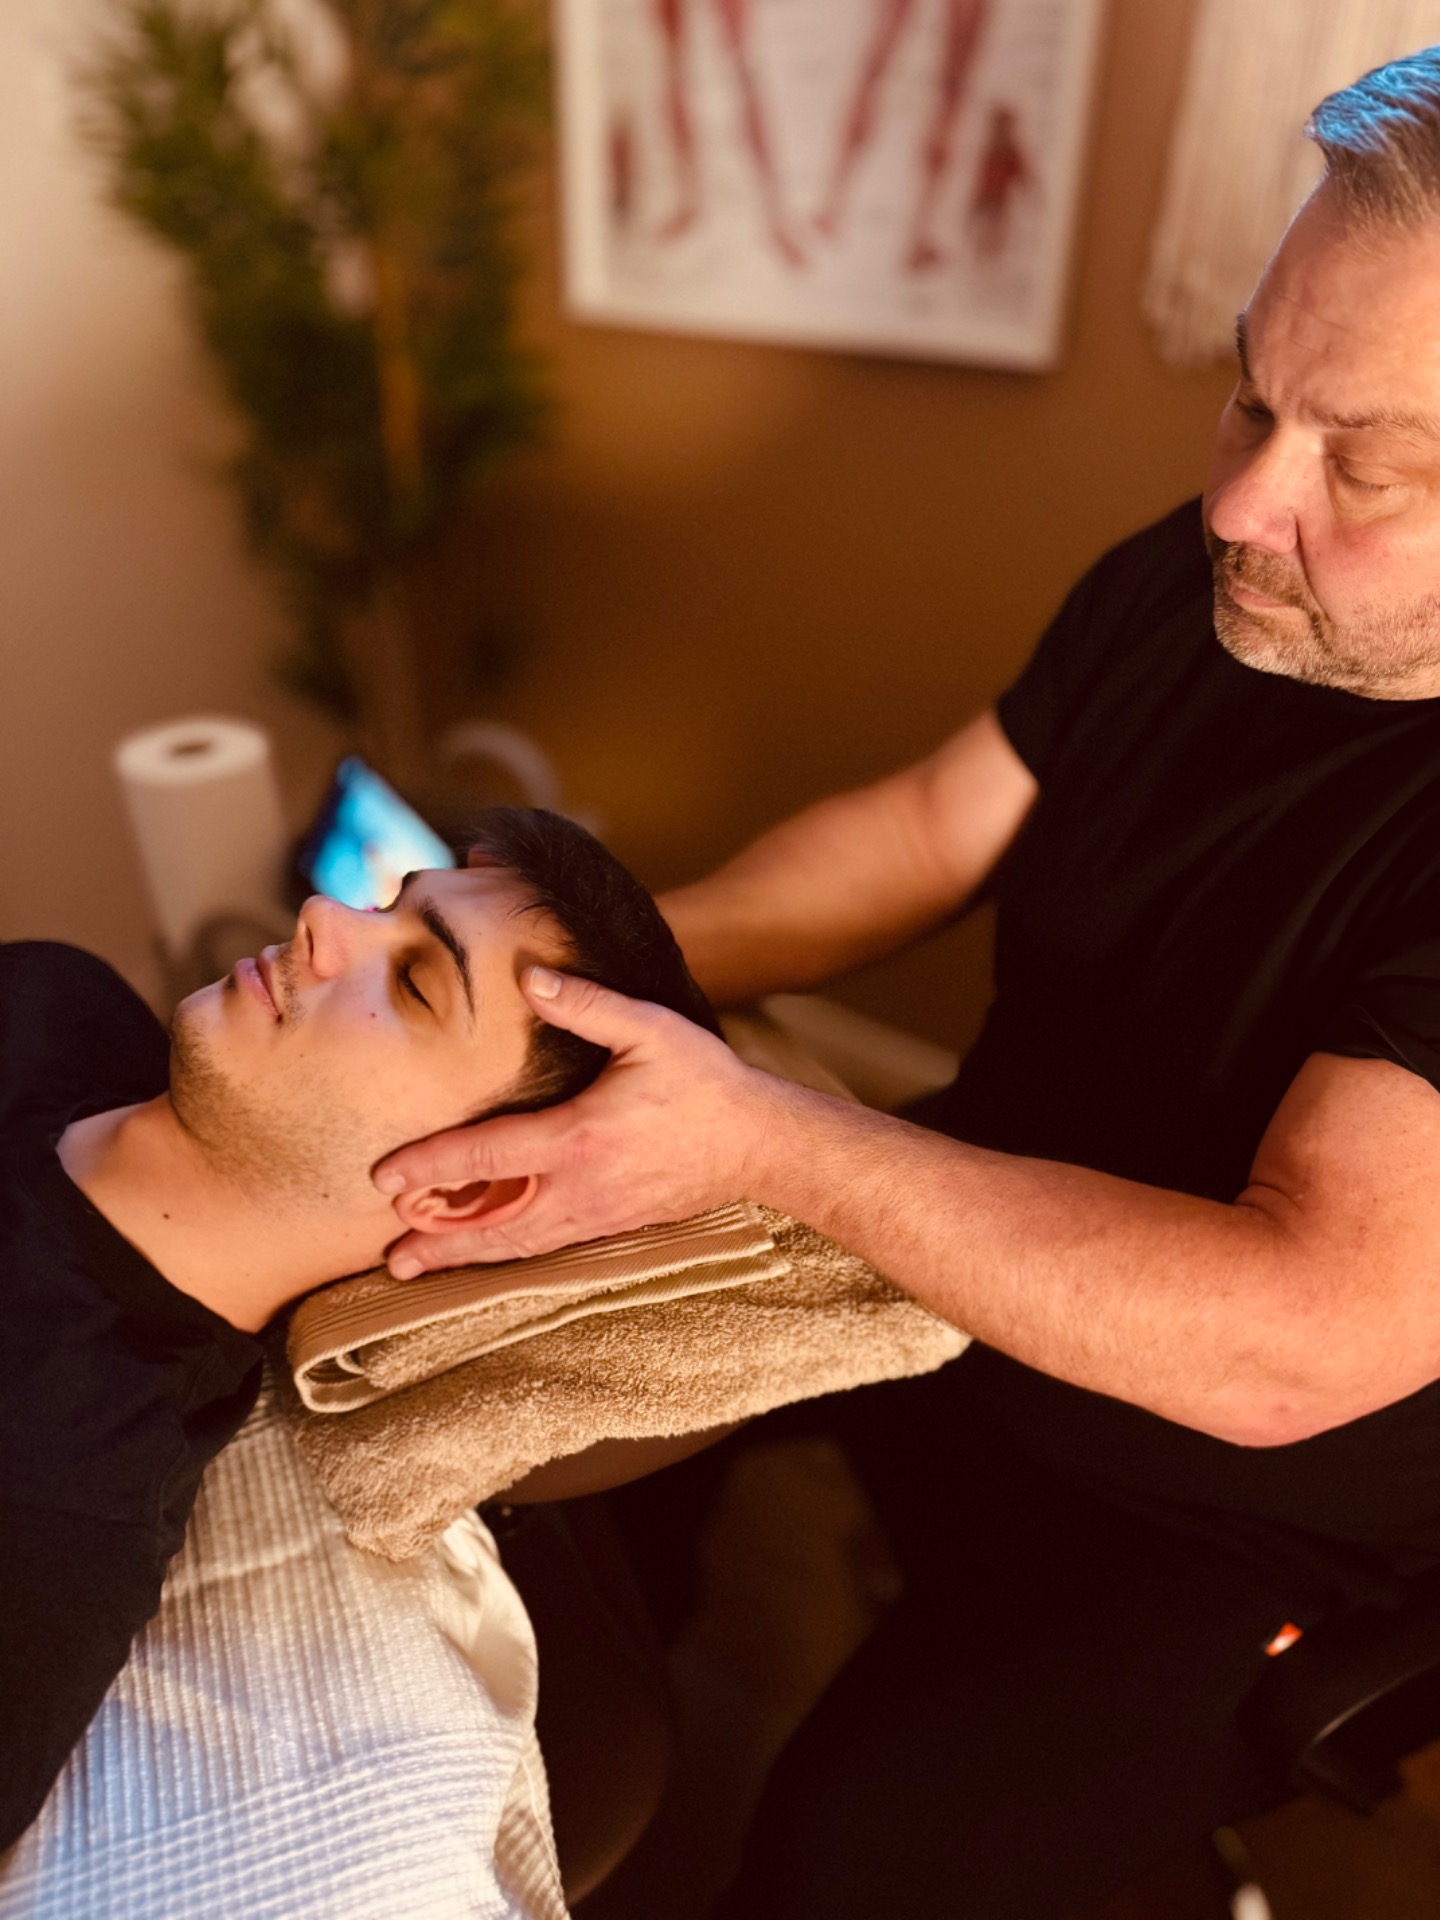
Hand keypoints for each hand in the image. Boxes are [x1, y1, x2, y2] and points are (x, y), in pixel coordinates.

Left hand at [373, 966, 786, 1276]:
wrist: (759, 1142)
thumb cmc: (704, 1083)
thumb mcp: (651, 1029)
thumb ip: (587, 1004)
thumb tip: (530, 976)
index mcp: (579, 1137)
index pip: (488, 1155)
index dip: (432, 1166)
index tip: (385, 1177)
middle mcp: (581, 1187)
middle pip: (492, 1222)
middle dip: (437, 1240)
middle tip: (389, 1256)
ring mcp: (596, 1214)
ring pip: (517, 1243)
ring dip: (464, 1257)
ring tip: (416, 1269)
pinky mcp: (612, 1224)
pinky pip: (545, 1245)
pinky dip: (505, 1254)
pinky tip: (483, 1256)